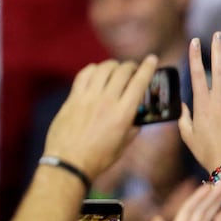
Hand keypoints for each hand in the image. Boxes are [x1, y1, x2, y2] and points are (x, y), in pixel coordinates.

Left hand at [43, 57, 158, 184]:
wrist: (69, 162)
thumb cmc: (99, 157)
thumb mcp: (124, 143)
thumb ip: (133, 126)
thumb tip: (138, 115)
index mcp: (123, 113)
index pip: (139, 82)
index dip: (148, 67)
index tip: (152, 59)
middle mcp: (106, 101)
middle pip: (122, 71)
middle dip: (130, 66)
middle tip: (133, 68)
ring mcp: (87, 98)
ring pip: (103, 69)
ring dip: (112, 65)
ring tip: (116, 68)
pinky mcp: (72, 98)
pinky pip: (84, 75)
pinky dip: (93, 70)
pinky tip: (96, 72)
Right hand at [181, 34, 220, 172]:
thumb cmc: (207, 153)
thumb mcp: (188, 135)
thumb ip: (183, 117)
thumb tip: (180, 103)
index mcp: (202, 106)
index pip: (197, 74)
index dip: (195, 57)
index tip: (194, 41)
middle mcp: (219, 102)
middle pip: (219, 70)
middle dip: (217, 51)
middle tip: (217, 34)